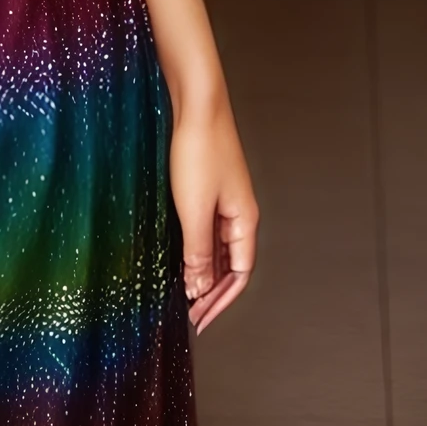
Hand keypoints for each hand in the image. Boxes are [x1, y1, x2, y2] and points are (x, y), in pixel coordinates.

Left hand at [170, 96, 257, 332]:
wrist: (197, 105)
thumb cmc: (199, 150)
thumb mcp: (194, 209)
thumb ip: (199, 251)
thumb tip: (201, 287)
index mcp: (244, 222)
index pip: (240, 275)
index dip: (221, 301)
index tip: (201, 320)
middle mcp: (240, 214)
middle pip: (233, 265)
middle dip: (213, 292)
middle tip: (191, 313)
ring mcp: (226, 200)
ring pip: (220, 248)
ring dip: (205, 272)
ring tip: (184, 292)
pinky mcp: (209, 188)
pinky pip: (208, 230)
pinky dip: (198, 249)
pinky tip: (181, 255)